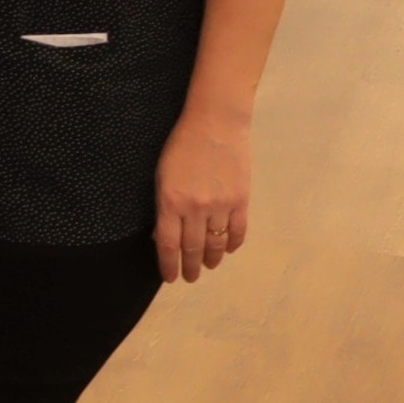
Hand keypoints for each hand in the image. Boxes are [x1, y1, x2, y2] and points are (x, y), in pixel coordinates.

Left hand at [155, 100, 252, 281]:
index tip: (170, 278)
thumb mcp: (161, 176)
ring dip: (212, 258)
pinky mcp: (241, 200)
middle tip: (190, 278)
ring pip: (216, 243)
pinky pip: (238, 231)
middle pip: (193, 248)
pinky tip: (228, 250)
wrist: (215, 124)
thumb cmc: (180, 146)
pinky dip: (233, 244)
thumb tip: (164, 236)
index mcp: (170, 202)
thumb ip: (163, 207)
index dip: (169, 265)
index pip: (168, 245)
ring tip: (208, 266)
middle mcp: (195, 209)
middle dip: (190, 267)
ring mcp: (221, 206)